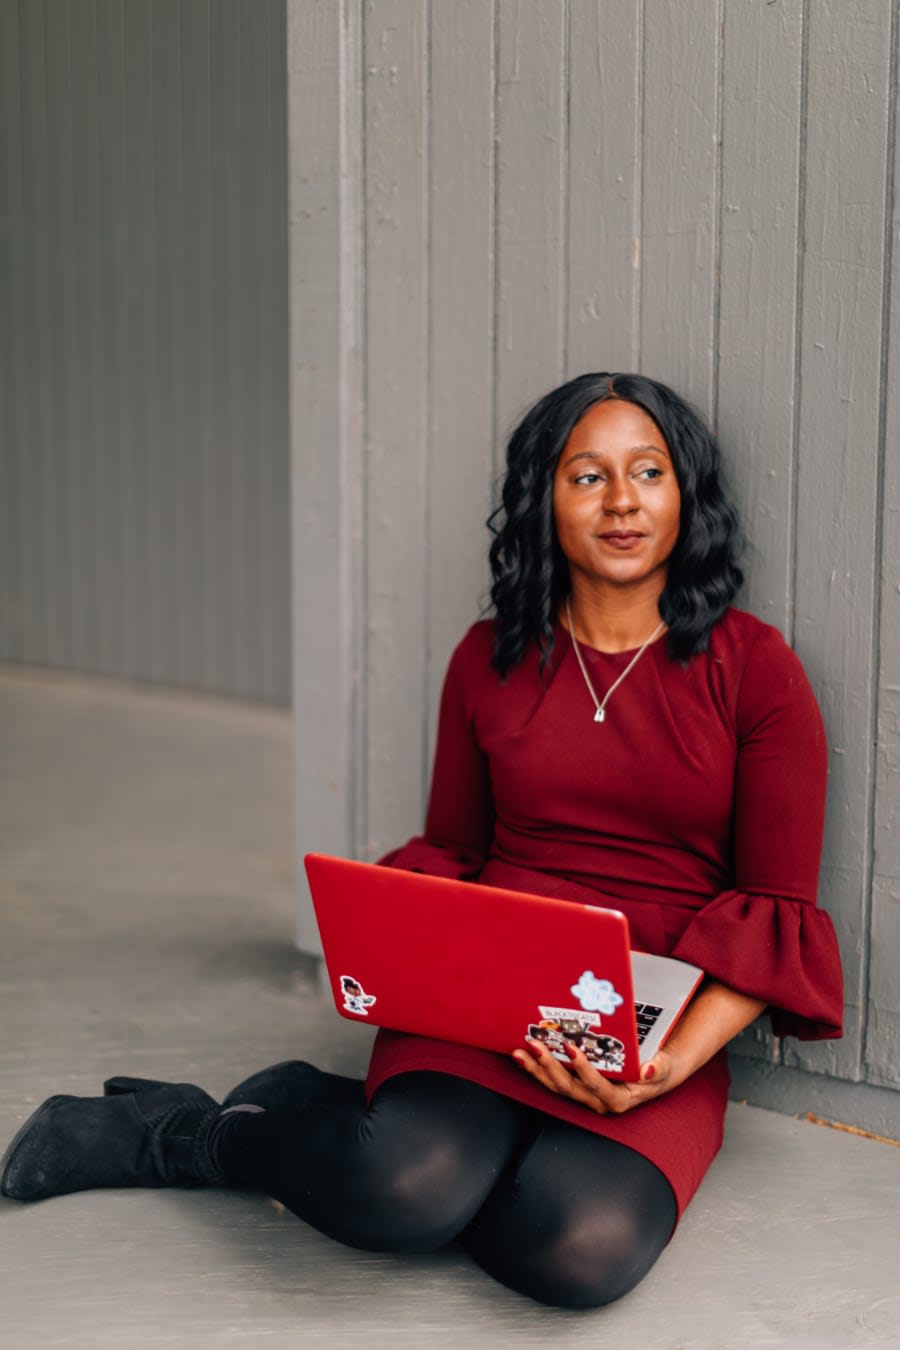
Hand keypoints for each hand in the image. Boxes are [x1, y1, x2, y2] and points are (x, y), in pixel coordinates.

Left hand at [511, 1037, 683, 1115]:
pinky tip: (525, 1056)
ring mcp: (585, 1095)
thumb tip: (647, 1070)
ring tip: (520, 1053)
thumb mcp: (663, 1069)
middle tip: (534, 1045)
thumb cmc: (658, 1071)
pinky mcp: (577, 1086)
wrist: (653, 1073)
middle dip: (549, 1066)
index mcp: (618, 1100)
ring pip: (556, 1086)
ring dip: (536, 1069)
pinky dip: (539, 1068)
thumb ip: (657, 1070)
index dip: (583, 1070)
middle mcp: (597, 1101)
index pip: (597, 1087)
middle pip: (568, 1087)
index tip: (571, 1049)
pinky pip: (555, 1080)